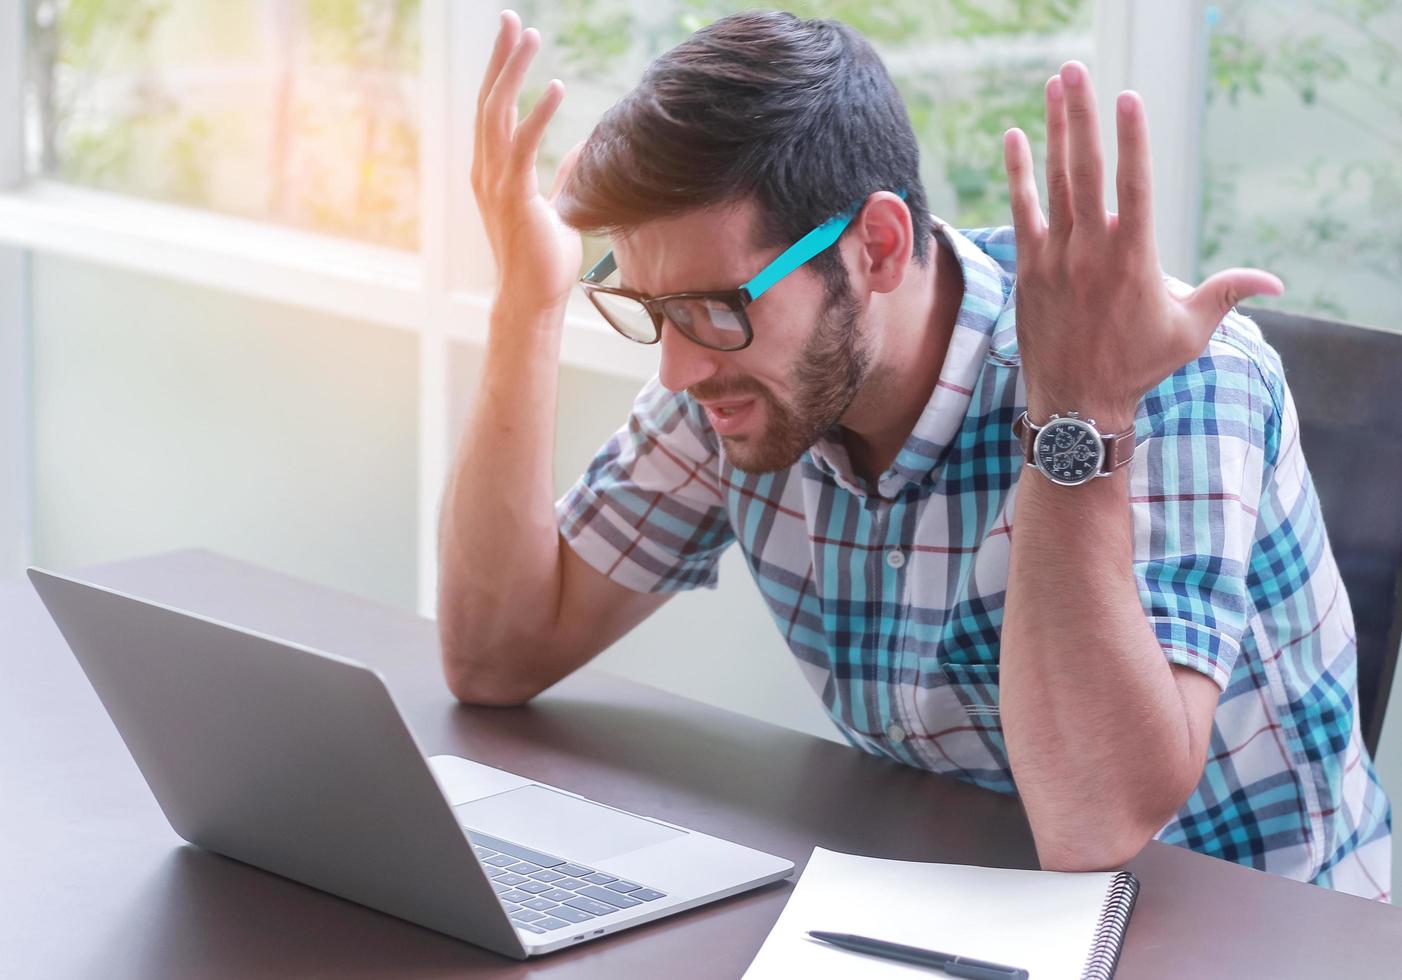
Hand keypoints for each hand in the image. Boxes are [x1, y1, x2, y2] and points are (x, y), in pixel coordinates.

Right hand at [472, 11, 582, 317]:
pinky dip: (538, 113)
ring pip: (498, 114)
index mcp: (493, 170)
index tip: (512, 37)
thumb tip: (583, 147)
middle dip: (500, 57)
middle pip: (488, 100)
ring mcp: (496, 183)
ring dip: (514, 72)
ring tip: (529, 36)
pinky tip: (554, 87)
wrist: (533, 299)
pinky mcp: (514, 197)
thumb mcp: (560, 207)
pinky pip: (523, 146)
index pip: (493, 109)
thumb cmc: (545, 259)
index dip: (501, 71)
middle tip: (511, 19)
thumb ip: (567, 175)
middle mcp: (487, 170)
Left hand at [1003, 61, 1282, 430]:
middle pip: (1086, 169)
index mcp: (1134, 258)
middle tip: (1076, 71)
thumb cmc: (1137, 368)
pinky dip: (1019, 174)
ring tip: (1056, 87)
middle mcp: (1091, 250)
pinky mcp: (1029, 268)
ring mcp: (1056, 257)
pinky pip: (1022, 211)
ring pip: (1054, 182)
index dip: (1132, 139)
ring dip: (1055, 130)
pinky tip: (1015, 138)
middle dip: (1082, 116)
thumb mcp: (1190, 331)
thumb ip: (1227, 294)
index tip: (1128, 98)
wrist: (1077, 404)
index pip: (1134, 185)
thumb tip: (1275, 283)